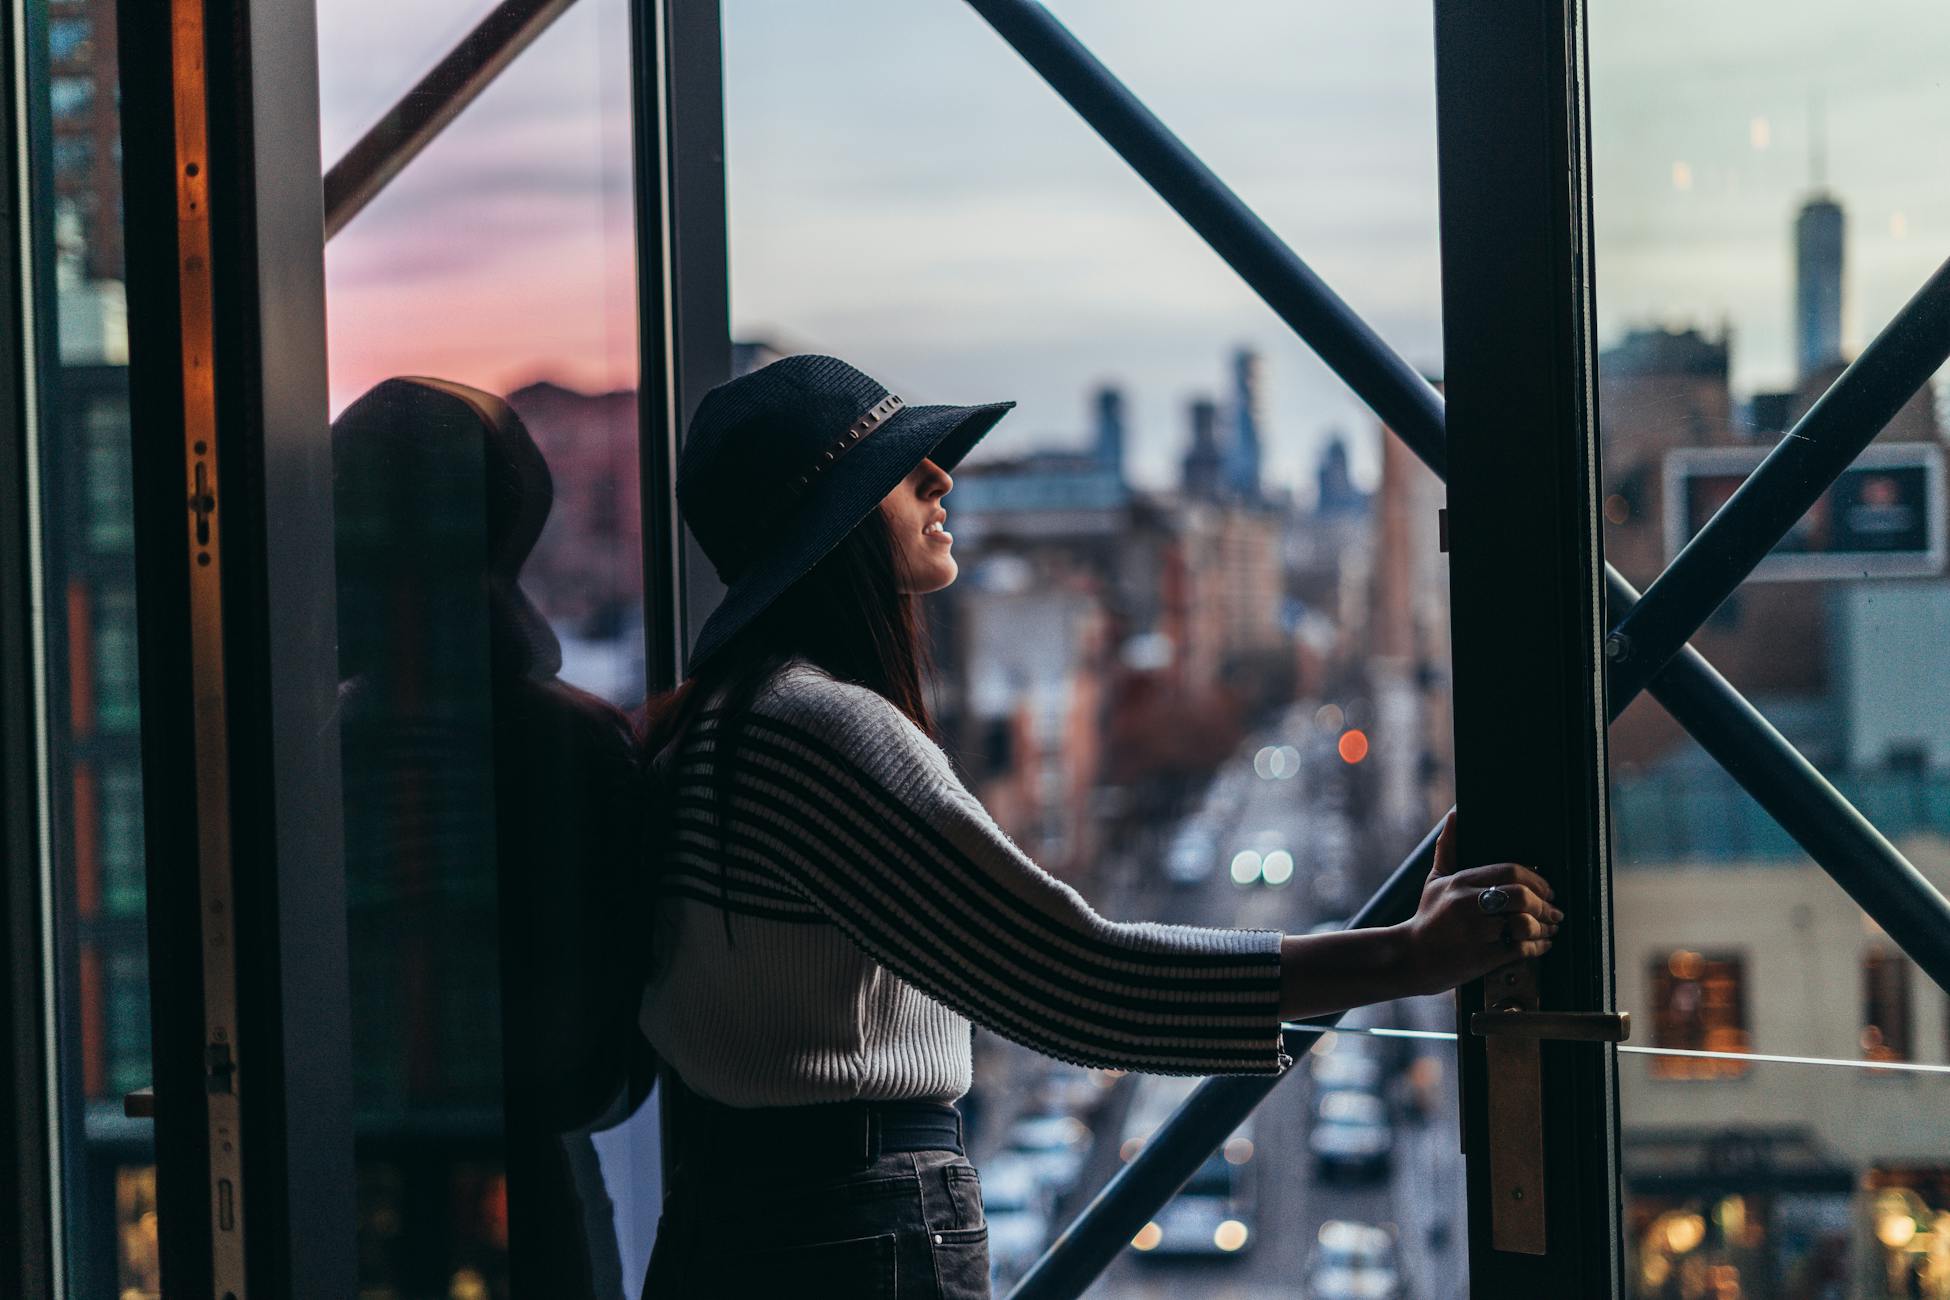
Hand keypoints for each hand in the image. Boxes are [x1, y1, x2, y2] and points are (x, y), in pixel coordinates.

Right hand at [1400, 811, 1561, 995]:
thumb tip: (1454, 816)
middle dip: (1545, 904)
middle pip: (1521, 896)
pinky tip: (1541, 945)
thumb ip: (1448, 848)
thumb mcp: (1435, 880)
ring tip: (1550, 928)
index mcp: (1460, 882)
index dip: (1536, 880)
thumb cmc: (1427, 918)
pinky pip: (1520, 949)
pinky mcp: (1481, 957)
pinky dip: (1538, 947)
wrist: (1412, 958)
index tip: (1547, 889)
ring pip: (1524, 923)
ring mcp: (1474, 932)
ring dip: (1545, 927)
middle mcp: (1466, 904)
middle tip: (1554, 910)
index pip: (1509, 871)